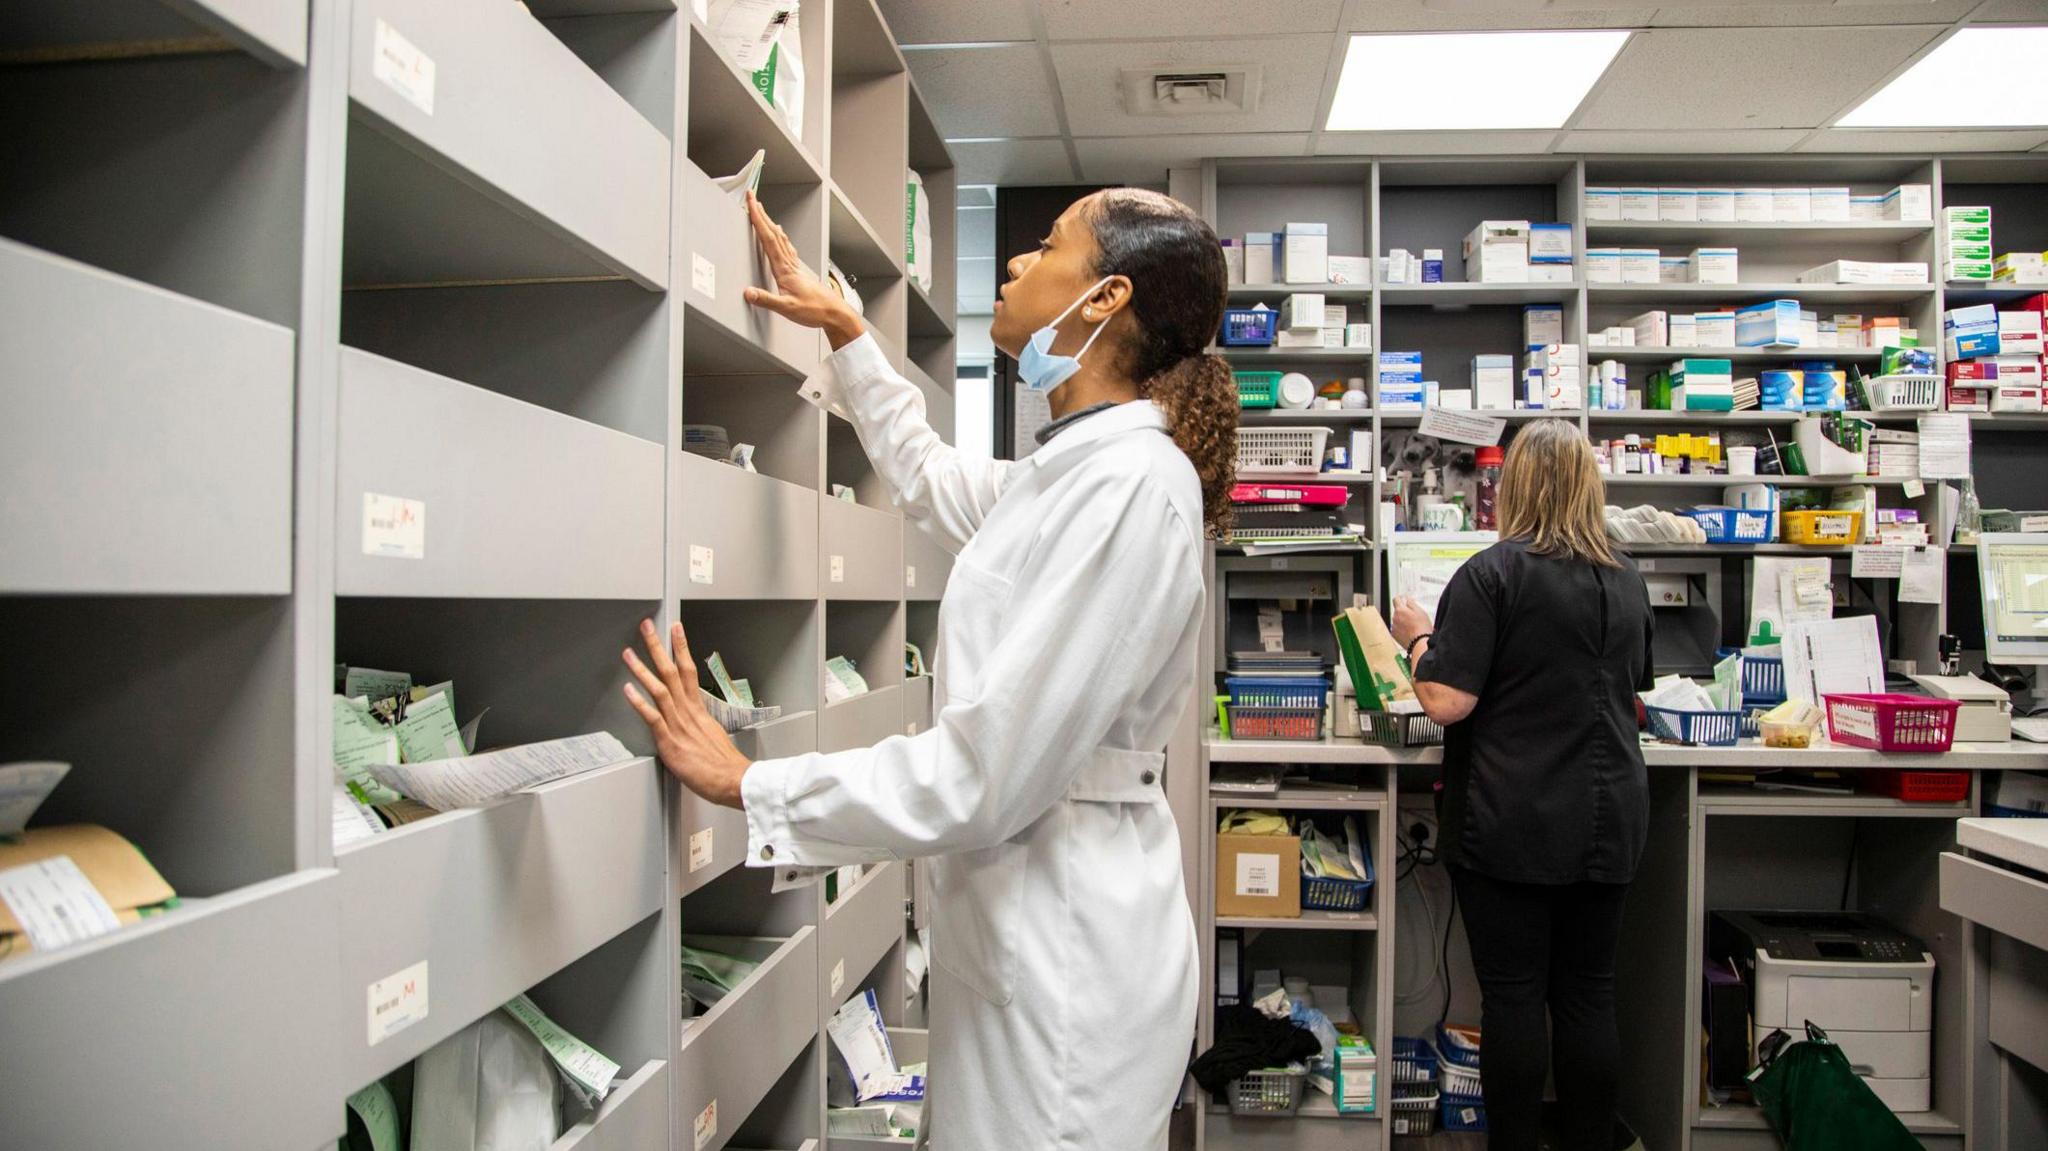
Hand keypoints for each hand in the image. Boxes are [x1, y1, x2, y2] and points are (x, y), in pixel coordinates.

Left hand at [622, 619, 751, 807]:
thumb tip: (693, 724)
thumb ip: (699, 726)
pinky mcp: (670, 741)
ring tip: (629, 653)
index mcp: (698, 710)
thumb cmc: (723, 765)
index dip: (681, 648)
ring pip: (660, 689)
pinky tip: (627, 690)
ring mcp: (679, 725)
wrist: (733, 780)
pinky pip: (652, 717)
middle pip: (673, 671)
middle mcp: (688, 712)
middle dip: (659, 647)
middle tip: (648, 628)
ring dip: (643, 669)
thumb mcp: (713, 736)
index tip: (676, 630)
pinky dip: (639, 702)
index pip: (689, 671)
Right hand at [743, 190, 864, 347]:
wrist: (834, 313)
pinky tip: (781, 237)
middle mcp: (790, 264)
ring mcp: (796, 266)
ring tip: (763, 212)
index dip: (758, 219)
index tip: (751, 203)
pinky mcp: (799, 271)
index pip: (768, 238)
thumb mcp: (787, 309)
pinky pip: (787, 247)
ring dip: (769, 223)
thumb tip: (748, 292)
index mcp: (785, 269)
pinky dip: (780, 237)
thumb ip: (766, 300)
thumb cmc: (814, 310)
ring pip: (781, 238)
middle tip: (753, 198)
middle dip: (761, 214)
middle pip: (773, 233)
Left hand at [1391, 596, 1430, 649]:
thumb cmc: (1421, 627)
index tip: (1403, 600)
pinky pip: (1397, 629)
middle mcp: (1394, 618)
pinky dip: (1401, 629)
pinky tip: (1409, 632)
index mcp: (1400, 610)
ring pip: (1397, 621)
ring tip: (1413, 626)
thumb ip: (1411, 603)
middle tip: (1414, 617)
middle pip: (1397, 611)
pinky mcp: (1394, 635)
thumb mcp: (1420, 611)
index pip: (1396, 600)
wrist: (1420, 642)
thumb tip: (1407, 599)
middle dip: (1404, 612)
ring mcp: (1393, 627)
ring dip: (1403, 621)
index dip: (1400, 599)